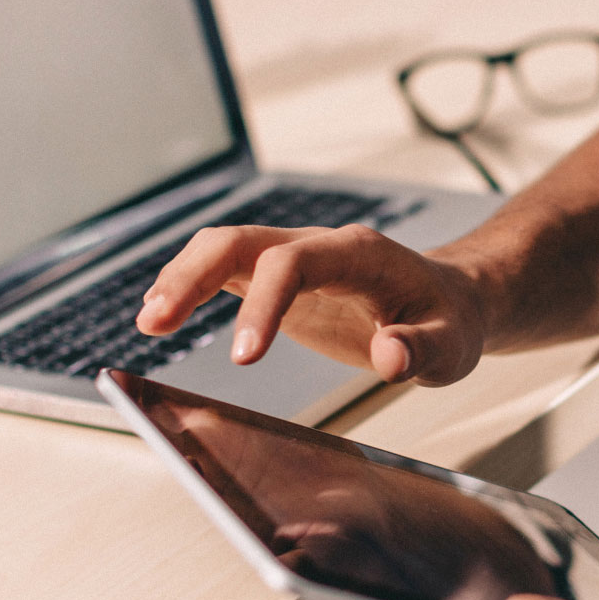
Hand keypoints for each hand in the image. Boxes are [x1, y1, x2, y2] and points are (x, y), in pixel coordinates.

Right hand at [136, 224, 486, 383]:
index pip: (294, 263)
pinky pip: (227, 269)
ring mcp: (295, 256)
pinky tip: (160, 317)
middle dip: (193, 275)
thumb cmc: (449, 320)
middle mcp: (318, 245)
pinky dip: (190, 286)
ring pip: (224, 247)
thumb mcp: (451, 345)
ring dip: (181, 278)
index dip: (262, 305)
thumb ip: (421, 350)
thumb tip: (389, 358)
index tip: (243, 359)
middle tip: (154, 323)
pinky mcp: (280, 278)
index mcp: (358, 253)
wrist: (451, 299)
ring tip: (147, 323)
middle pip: (241, 240)